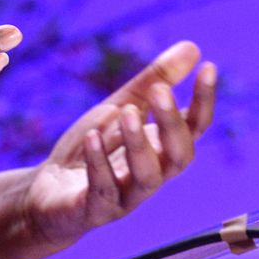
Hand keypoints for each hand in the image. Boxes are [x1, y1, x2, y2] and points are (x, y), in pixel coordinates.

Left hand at [19, 41, 216, 248]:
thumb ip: (154, 82)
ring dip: (139, 144)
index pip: (194, 128)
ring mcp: (127, 197)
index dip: (204, 101)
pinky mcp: (96, 211)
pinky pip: (103, 191)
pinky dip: (99, 163)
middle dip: (172, 123)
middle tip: (160, 91)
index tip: (208, 67)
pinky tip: (92, 136)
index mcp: (162, 148)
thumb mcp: (121, 106)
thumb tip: (193, 47)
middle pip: (179, 156)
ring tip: (126, 112)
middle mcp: (153, 174)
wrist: (50, 191)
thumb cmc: (95, 146)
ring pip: (147, 177)